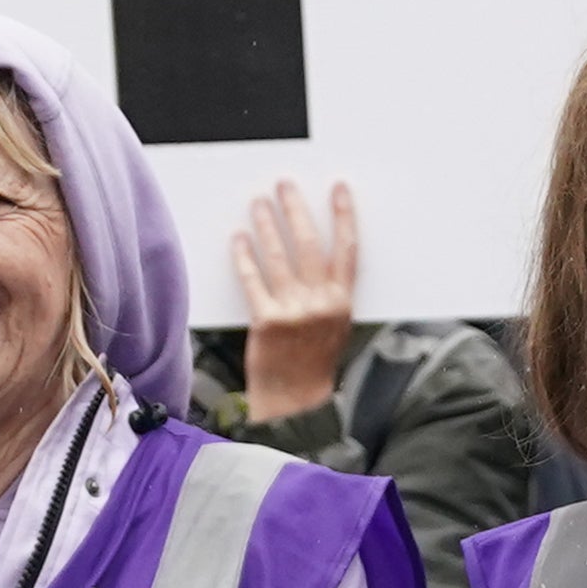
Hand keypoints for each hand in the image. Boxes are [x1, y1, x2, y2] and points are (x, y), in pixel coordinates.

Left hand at [232, 181, 362, 424]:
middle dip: (296, 209)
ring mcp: (293, 311)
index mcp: (342, 302)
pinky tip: (239, 238)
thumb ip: (330, 293)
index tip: (338, 190)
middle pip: (308, 244)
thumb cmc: (313, 364)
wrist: (294, 401)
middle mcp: (320, 303)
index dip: (343, 217)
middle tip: (285, 186)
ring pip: (278, 255)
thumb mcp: (336, 327)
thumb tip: (317, 255)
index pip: (347, 250)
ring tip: (259, 203)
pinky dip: (245, 256)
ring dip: (267, 224)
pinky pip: (253, 279)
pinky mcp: (266, 321)